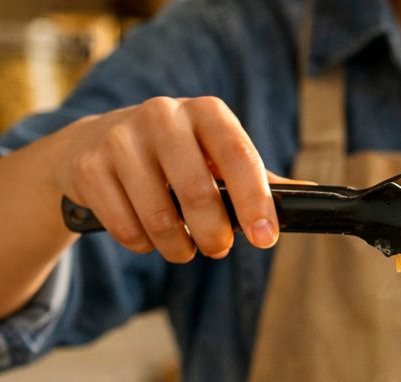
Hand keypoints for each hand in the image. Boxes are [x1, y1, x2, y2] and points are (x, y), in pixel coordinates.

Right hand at [52, 96, 284, 262]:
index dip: (255, 201)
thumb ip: (259, 179)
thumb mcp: (216, 157)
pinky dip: (143, 245)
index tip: (265, 238)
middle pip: (197, 193)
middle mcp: (162, 115)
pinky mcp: (89, 167)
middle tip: (218, 248)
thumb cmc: (176, 156)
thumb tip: (311, 198)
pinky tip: (147, 236)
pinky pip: (126, 228)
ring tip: (183, 247)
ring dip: (178, 247)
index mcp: (206, 113)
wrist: (96, 143)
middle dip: (215, 235)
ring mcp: (121, 139)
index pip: (239, 155)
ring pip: (159, 218)